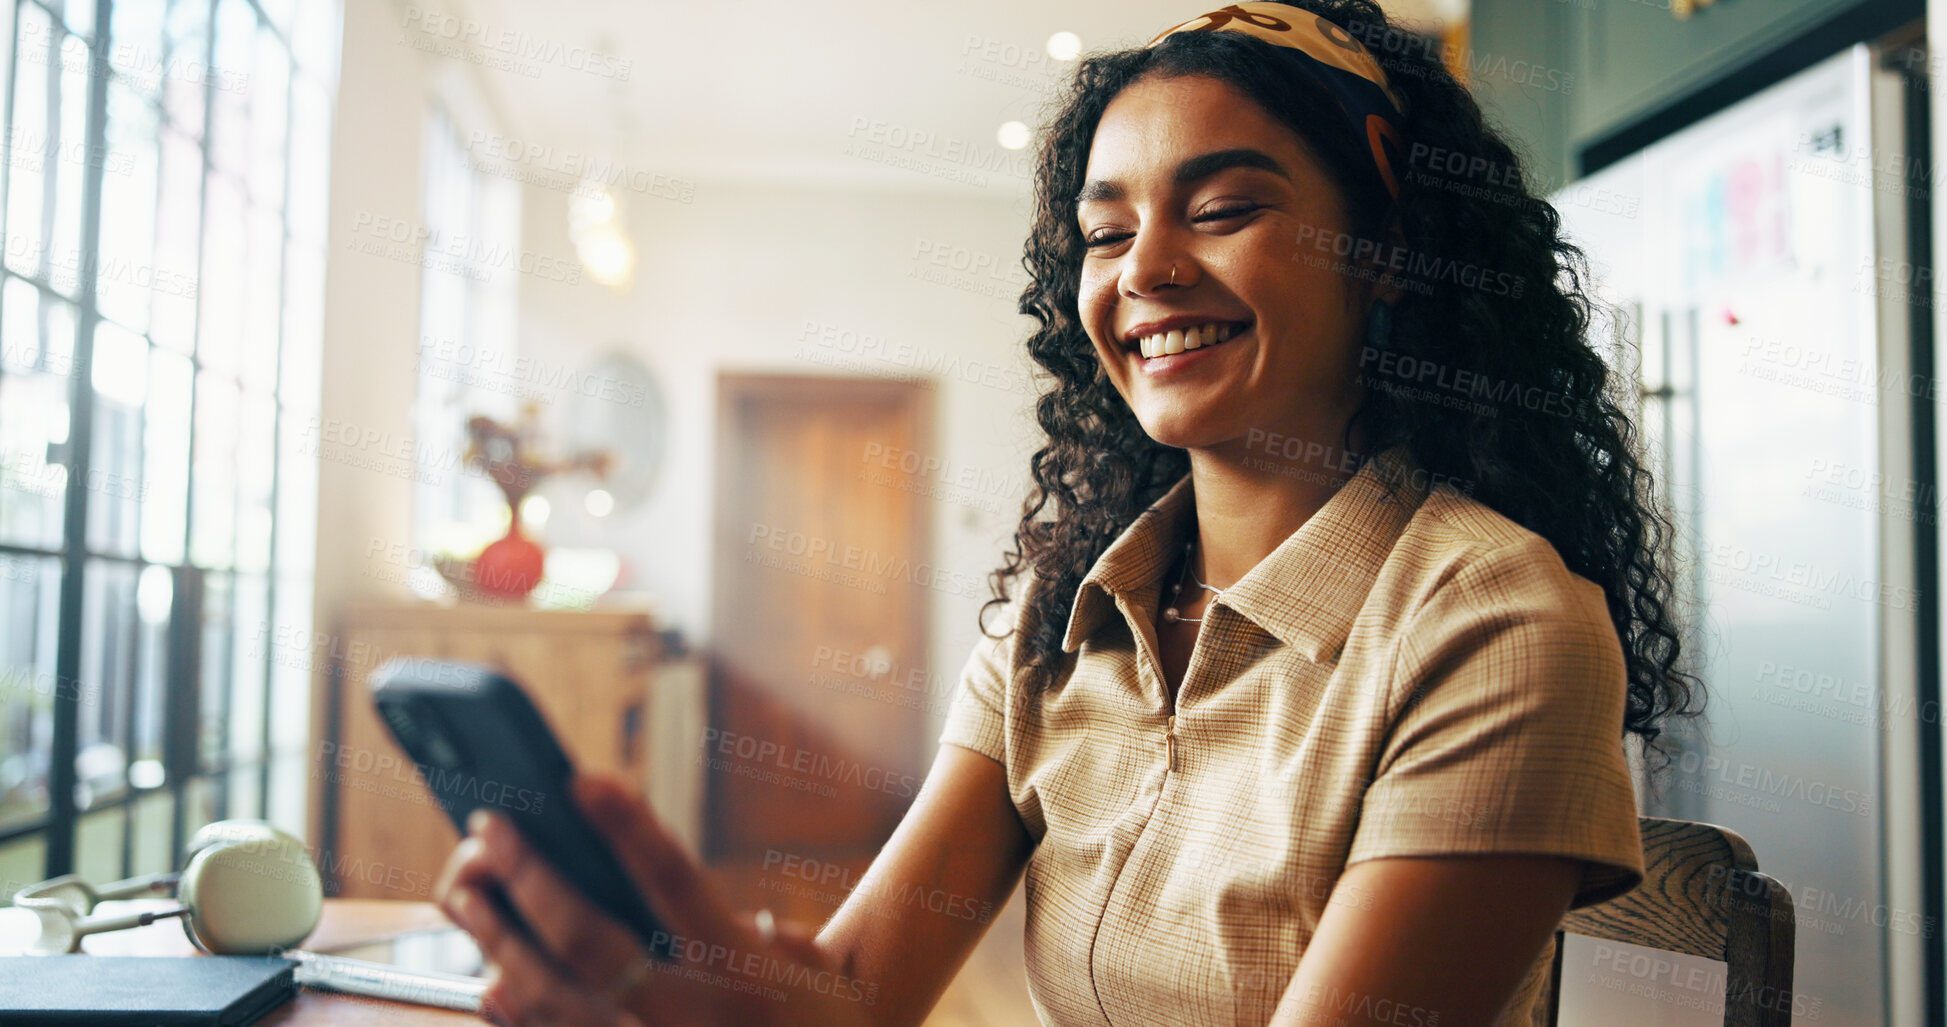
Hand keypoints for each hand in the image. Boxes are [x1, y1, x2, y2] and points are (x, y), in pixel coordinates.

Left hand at [433, 772, 879, 1026]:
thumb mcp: (814, 976)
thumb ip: (762, 932)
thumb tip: (706, 902)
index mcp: (745, 972)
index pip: (675, 882)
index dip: (626, 829)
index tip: (584, 783)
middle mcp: (689, 1016)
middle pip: (589, 938)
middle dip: (530, 875)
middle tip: (492, 824)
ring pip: (550, 995)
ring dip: (497, 937)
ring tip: (465, 889)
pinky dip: (513, 1008)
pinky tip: (490, 974)